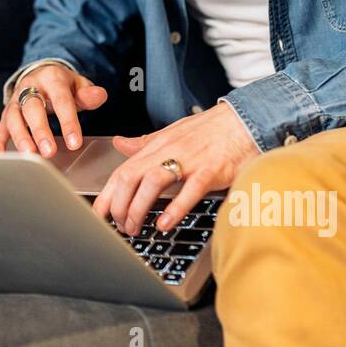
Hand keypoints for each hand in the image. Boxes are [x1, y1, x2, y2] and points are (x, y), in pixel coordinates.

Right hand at [0, 64, 107, 156]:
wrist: (42, 74)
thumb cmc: (63, 85)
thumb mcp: (79, 85)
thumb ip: (88, 93)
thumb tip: (99, 95)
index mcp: (52, 78)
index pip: (61, 100)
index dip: (68, 122)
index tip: (75, 143)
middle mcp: (30, 86)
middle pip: (32, 108)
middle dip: (40, 131)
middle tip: (49, 152)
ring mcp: (16, 99)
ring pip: (14, 117)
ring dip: (20, 137)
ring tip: (29, 155)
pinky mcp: (7, 111)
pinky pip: (1, 126)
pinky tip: (0, 155)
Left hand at [93, 103, 261, 235]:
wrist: (246, 119)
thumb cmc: (211, 129)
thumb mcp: (172, 132)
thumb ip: (145, 143)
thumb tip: (120, 144)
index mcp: (158, 145)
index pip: (123, 169)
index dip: (107, 193)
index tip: (98, 213)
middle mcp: (169, 151)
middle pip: (130, 176)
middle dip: (118, 205)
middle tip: (118, 226)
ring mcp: (190, 160)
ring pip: (153, 182)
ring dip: (138, 208)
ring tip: (135, 227)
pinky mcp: (211, 170)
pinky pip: (189, 190)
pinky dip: (175, 209)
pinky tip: (164, 224)